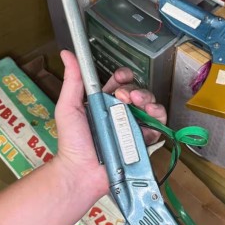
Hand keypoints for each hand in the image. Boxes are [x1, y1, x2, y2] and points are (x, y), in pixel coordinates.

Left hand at [54, 50, 166, 196]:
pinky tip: (148, 119)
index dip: (124, 77)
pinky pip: (157, 128)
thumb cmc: (72, 141)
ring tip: (140, 103)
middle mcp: (121, 113)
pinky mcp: (142, 142)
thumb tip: (67, 53)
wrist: (81, 171)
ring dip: (149, 100)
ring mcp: (133, 127)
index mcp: (104, 102)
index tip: (121, 77)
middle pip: (138, 92)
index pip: (120, 83)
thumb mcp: (68, 107)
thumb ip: (72, 80)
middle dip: (135, 89)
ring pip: (151, 106)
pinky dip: (156, 121)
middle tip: (125, 96)